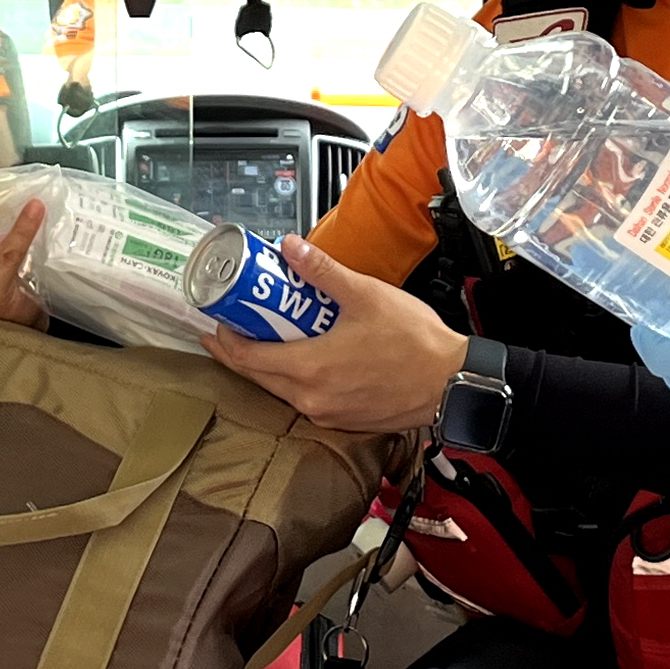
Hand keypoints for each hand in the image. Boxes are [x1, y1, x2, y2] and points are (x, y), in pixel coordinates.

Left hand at [203, 235, 462, 434]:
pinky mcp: (344, 421)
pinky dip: (295, 380)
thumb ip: (323, 272)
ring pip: (281, 391)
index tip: (215, 322)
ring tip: (268, 337)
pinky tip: (304, 360)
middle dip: (240, 351)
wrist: (453, 383)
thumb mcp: (366, 296)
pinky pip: (306, 401)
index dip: (225, 340)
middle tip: (233, 326)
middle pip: (257, 377)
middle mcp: (311, 399)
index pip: (247, 358)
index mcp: (310, 369)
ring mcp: (327, 414)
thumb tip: (290, 247)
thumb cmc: (416, 343)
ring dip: (268, 365)